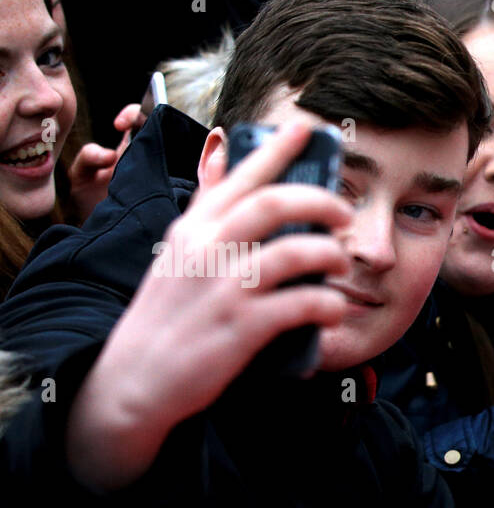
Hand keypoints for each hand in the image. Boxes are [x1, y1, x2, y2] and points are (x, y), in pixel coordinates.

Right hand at [65, 118, 352, 491]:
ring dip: (329, 254)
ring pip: (292, 253)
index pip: (238, 176)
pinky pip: (299, 304)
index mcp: (192, 229)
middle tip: (345, 213)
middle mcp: (205, 250)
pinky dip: (326, 304)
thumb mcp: (176, 251)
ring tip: (340, 263)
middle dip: (320, 201)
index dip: (277, 149)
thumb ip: (205, 207)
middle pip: (272, 205)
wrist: (134, 380)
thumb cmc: (165, 316)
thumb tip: (219, 154)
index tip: (309, 127)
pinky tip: (334, 308)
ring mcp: (223, 289)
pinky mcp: (241, 328)